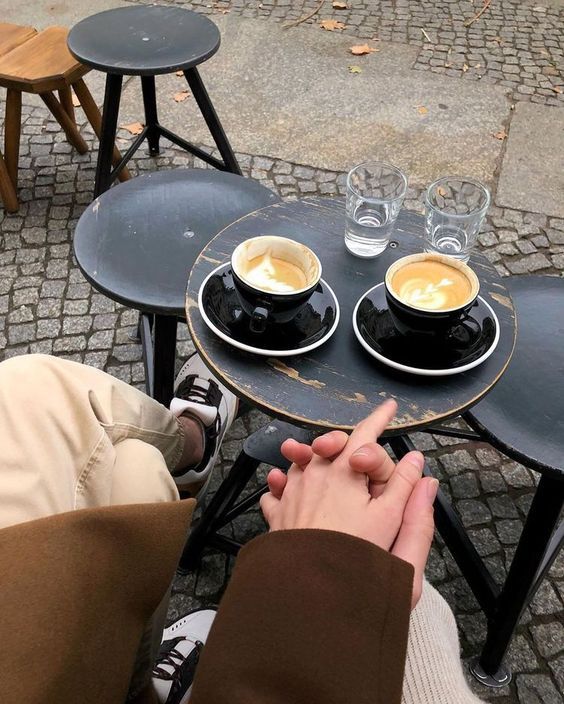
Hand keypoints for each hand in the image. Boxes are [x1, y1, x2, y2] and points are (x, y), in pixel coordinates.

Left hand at [260, 400, 437, 607]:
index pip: (366, 434)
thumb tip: (416, 462)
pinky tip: (286, 487)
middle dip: (347, 445)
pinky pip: (278, 490)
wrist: (309, 590)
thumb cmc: (352, 556)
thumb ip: (405, 486)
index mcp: (344, 470)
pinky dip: (285, 485)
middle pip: (332, 445)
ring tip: (325, 466)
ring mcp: (292, 491)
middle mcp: (314, 473)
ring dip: (315, 460)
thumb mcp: (391, 519)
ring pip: (303, 463)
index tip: (389, 407)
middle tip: (361, 458)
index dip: (380, 418)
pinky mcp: (278, 513)